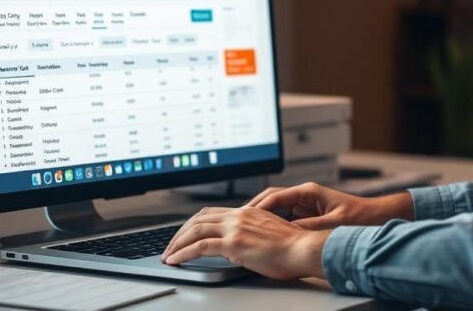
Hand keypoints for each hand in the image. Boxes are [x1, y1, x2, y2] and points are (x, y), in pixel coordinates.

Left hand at [161, 206, 328, 278]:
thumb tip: (239, 248)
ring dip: (177, 243)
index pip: (212, 212)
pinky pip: (199, 246)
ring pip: (195, 230)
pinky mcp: (233, 243)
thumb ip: (251, 235)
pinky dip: (183, 253)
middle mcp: (239, 216)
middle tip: (171, 246)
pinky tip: (176, 260)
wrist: (304, 249)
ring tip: (168, 255)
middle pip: (199, 219)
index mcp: (247, 212)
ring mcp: (235, 228)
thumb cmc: (293, 247)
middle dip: (180, 233)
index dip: (194, 223)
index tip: (185, 234)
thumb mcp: (269, 234)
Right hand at [246, 182, 413, 229]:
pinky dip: (274, 225)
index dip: (257, 206)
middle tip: (237, 223)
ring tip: (246, 230)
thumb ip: (310, 226)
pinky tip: (265, 236)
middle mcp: (305, 195)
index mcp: (309, 191)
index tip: (244, 217)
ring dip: (262, 218)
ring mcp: (305, 205)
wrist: (377, 217)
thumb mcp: (333, 223)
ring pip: (276, 209)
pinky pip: (285, 218)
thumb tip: (288, 232)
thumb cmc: (360, 216)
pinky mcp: (308, 214)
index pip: (275, 195)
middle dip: (254, 210)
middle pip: (271, 200)